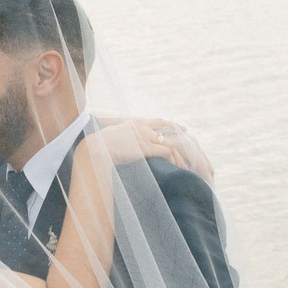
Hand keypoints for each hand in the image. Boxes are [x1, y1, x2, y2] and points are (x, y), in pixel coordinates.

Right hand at [98, 117, 214, 182]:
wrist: (96, 149)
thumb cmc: (99, 147)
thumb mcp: (112, 136)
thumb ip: (121, 137)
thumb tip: (118, 144)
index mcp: (135, 122)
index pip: (158, 120)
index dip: (171, 124)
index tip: (183, 128)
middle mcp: (143, 126)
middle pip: (168, 130)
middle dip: (180, 138)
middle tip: (191, 144)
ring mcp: (145, 135)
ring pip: (170, 143)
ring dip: (179, 155)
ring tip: (184, 166)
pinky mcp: (146, 147)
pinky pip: (167, 152)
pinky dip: (174, 159)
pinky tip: (177, 167)